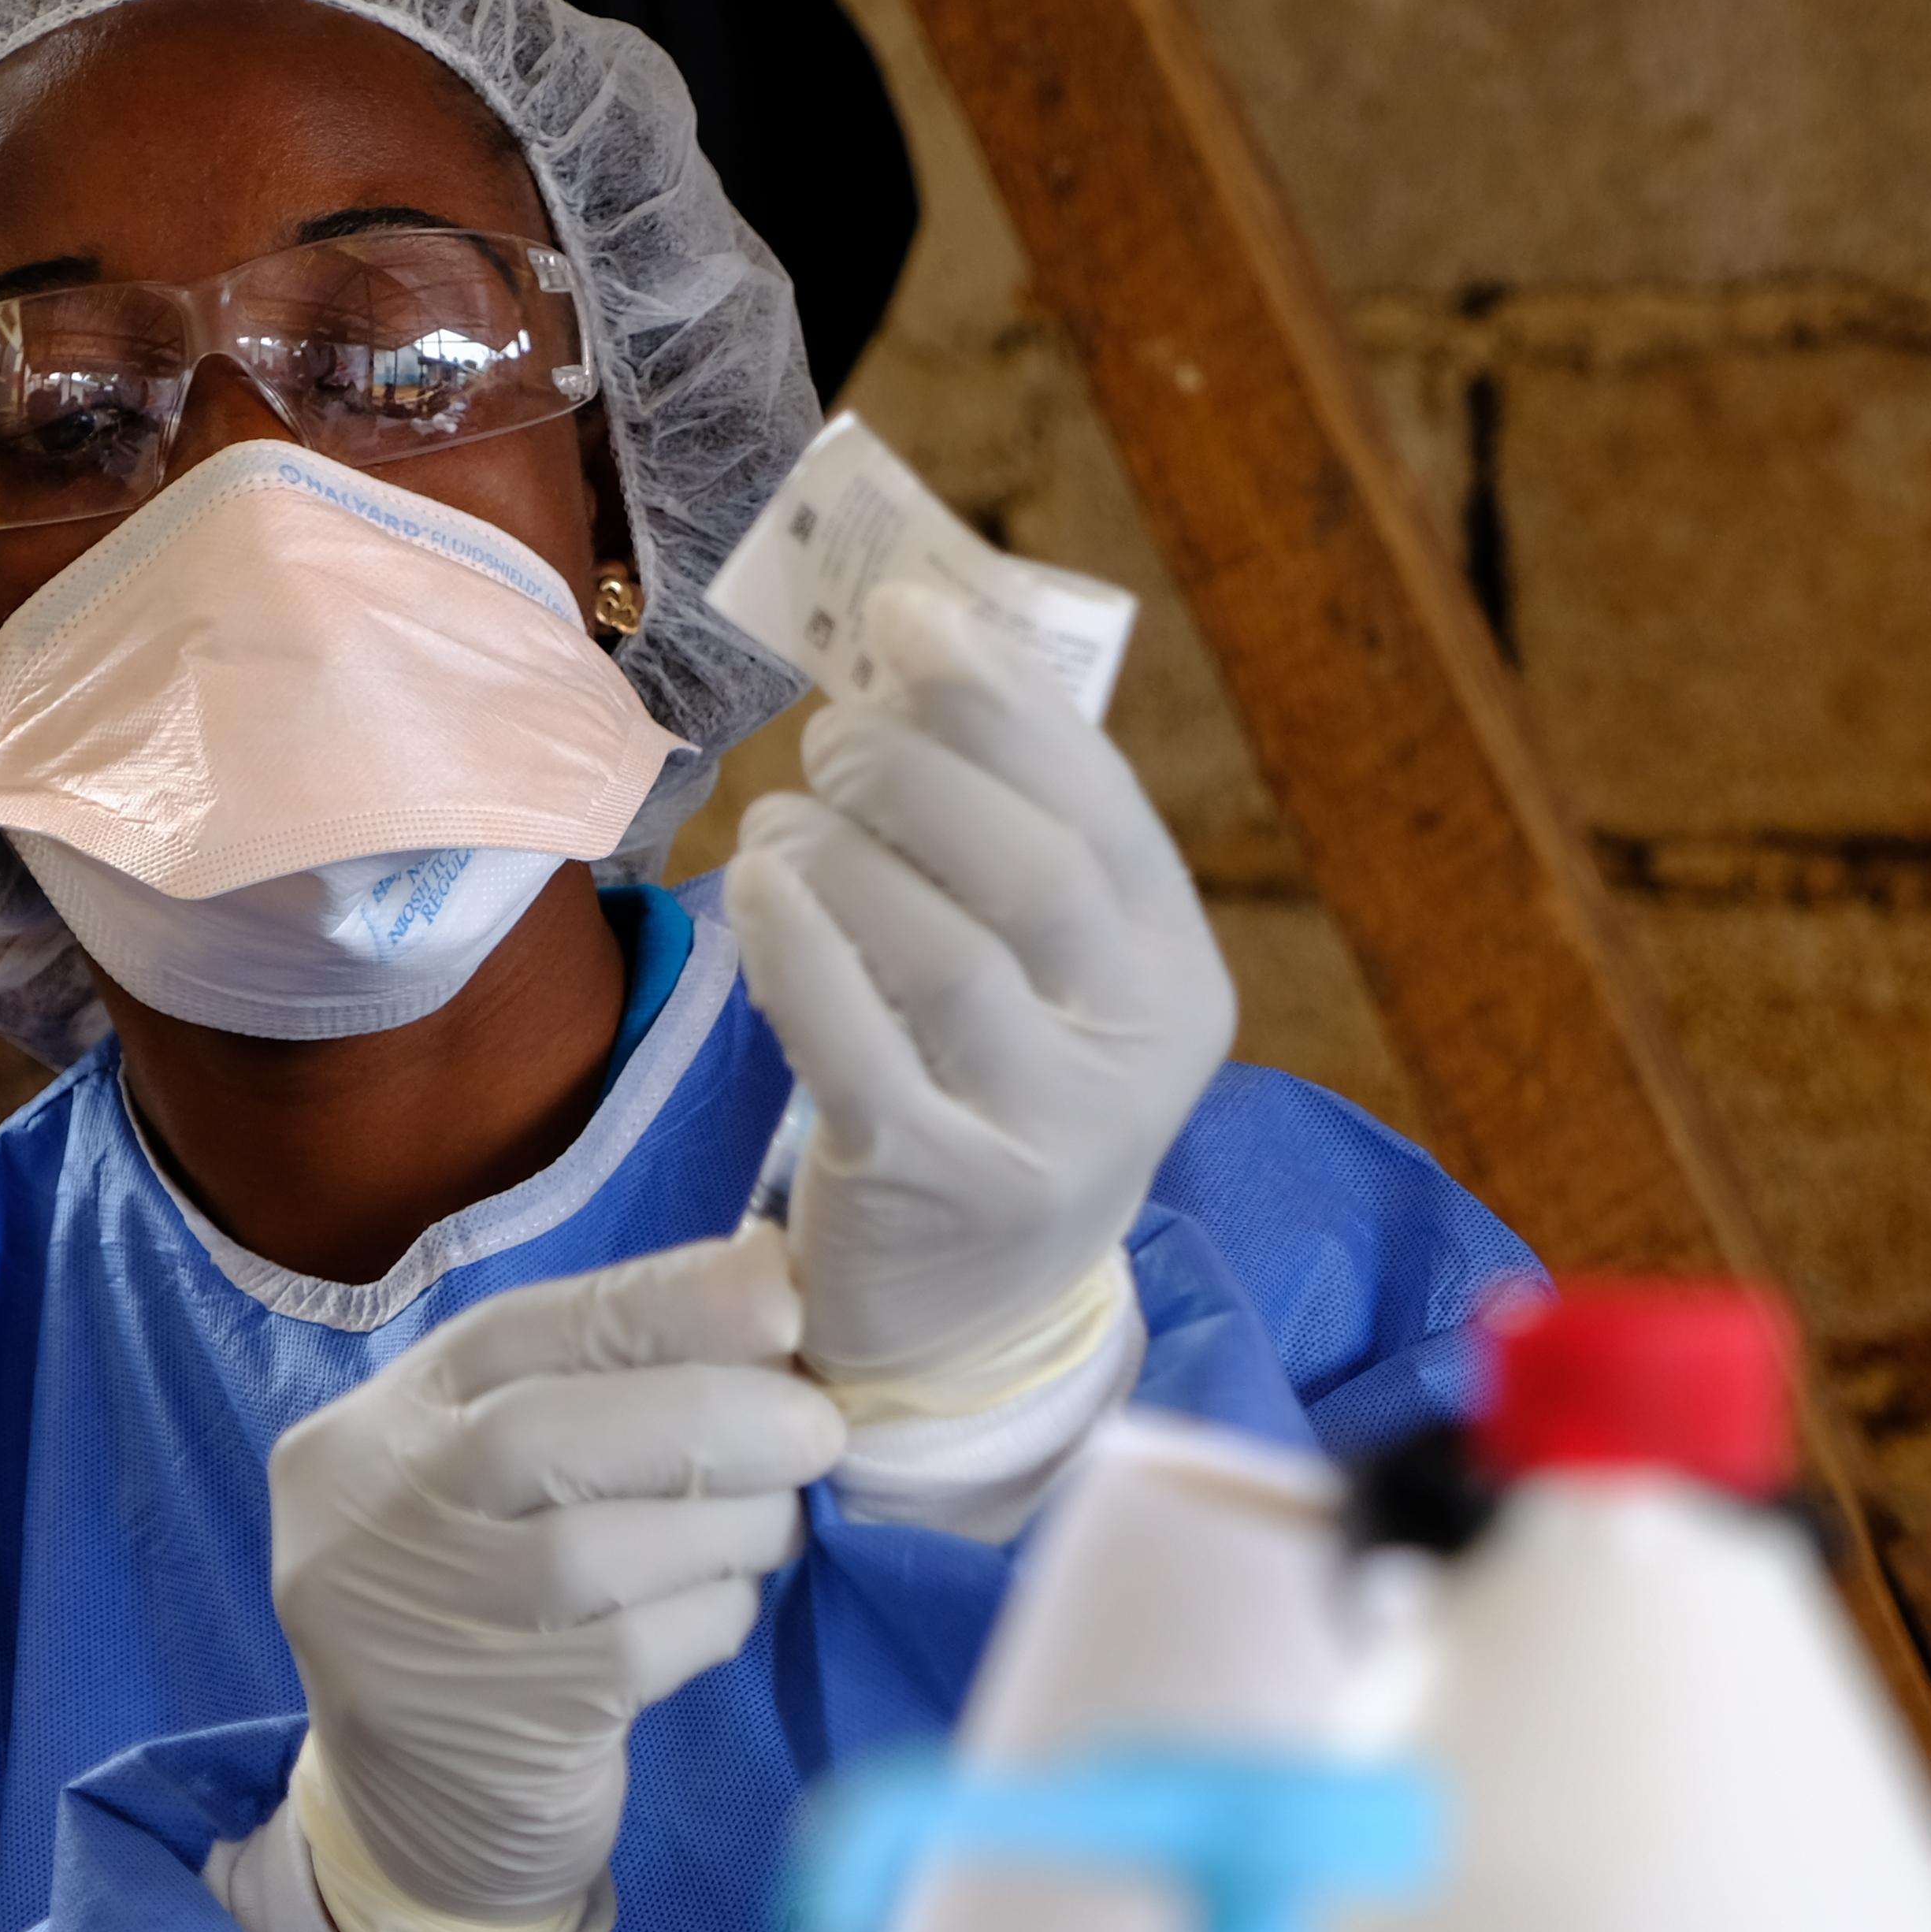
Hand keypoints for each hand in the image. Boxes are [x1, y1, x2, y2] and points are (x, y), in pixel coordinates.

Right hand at [267, 1229, 845, 1931]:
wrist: (426, 1822)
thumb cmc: (500, 1609)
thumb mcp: (513, 1483)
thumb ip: (607, 1387)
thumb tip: (773, 1283)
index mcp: (373, 1427)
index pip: (516, 1331)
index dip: (661, 1302)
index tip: (783, 1294)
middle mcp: (366, 1518)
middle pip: (541, 1433)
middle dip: (709, 1411)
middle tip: (819, 1426)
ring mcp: (411, 1631)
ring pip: (593, 1549)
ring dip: (727, 1523)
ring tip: (778, 1521)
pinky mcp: (485, 1727)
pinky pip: (634, 1650)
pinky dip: (709, 1612)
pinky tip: (725, 1605)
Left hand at [726, 584, 1234, 1421]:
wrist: (969, 1317)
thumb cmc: (989, 1091)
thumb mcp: (1047, 977)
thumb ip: (1011, 834)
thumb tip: (916, 639)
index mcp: (1175, 977)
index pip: (1102, 807)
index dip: (1000, 698)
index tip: (907, 614)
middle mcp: (1137, 1057)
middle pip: (1030, 870)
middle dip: (913, 773)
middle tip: (831, 741)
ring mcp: (1047, 1133)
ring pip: (940, 951)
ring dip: (839, 853)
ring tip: (783, 824)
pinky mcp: (938, 1189)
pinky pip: (854, 1044)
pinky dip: (794, 947)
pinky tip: (755, 888)